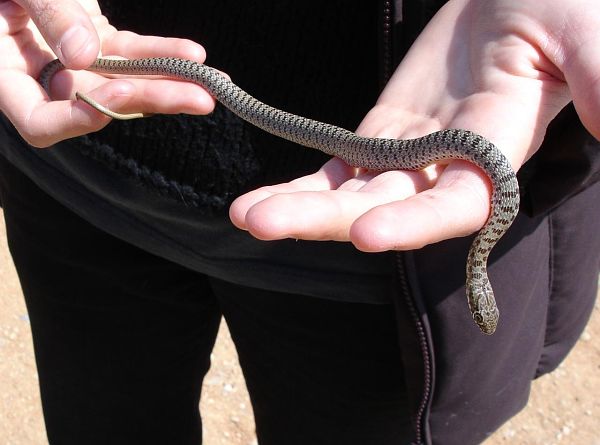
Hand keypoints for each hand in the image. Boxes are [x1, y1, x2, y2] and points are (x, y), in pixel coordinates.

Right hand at [0, 0, 215, 146]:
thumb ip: (47, 13)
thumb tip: (82, 55)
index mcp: (8, 76)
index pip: (41, 123)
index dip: (77, 121)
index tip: (116, 98)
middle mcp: (44, 79)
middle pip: (99, 105)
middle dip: (151, 100)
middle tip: (200, 99)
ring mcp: (75, 65)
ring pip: (125, 82)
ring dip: (170, 82)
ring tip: (214, 84)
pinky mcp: (99, 45)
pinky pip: (132, 54)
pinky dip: (162, 52)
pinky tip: (193, 54)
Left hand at [230, 0, 599, 251]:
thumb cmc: (557, 9)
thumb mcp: (582, 33)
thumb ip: (598, 76)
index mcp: (497, 151)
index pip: (457, 204)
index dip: (416, 221)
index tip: (366, 230)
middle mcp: (448, 170)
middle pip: (387, 209)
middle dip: (326, 220)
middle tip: (259, 222)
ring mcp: (409, 157)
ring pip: (353, 196)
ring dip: (299, 209)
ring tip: (245, 215)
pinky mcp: (379, 138)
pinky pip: (339, 171)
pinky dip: (303, 187)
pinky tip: (259, 199)